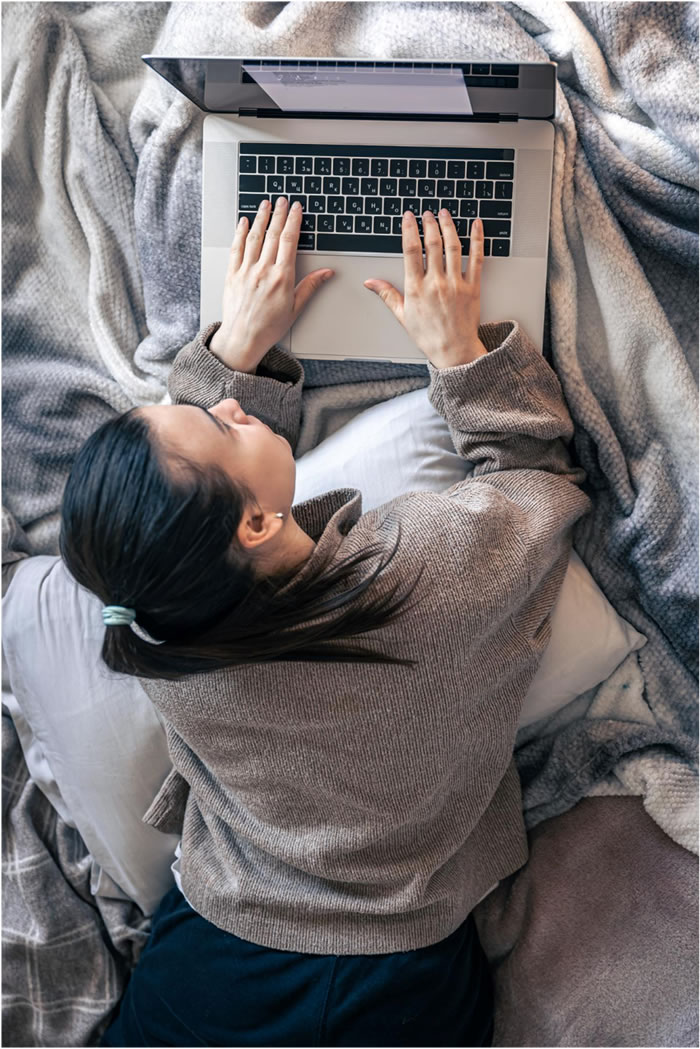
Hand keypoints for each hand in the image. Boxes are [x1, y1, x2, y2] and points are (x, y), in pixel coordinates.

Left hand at [209, 197, 333, 370]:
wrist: (243, 338)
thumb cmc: (269, 328)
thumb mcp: (295, 309)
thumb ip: (310, 287)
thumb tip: (327, 273)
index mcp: (281, 278)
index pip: (289, 241)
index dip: (293, 221)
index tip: (295, 209)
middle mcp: (263, 271)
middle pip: (272, 235)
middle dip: (278, 214)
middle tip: (282, 200)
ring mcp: (246, 271)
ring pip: (254, 237)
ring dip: (261, 218)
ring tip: (265, 204)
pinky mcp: (232, 274)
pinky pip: (236, 248)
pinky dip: (240, 233)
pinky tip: (244, 222)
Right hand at [363, 210, 486, 368]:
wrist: (454, 351)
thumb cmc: (428, 336)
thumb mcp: (403, 316)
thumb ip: (387, 295)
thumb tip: (370, 282)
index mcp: (417, 289)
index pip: (411, 251)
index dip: (409, 230)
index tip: (409, 217)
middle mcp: (436, 284)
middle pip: (432, 244)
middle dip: (429, 224)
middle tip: (427, 213)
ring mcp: (456, 284)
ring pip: (453, 247)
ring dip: (448, 226)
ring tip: (444, 213)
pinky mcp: (473, 288)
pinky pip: (477, 258)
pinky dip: (477, 239)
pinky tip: (476, 225)